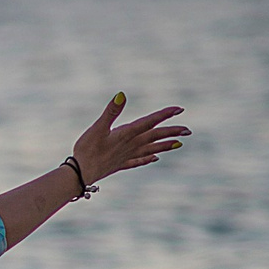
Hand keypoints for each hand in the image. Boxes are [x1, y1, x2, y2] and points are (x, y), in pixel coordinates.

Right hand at [71, 92, 190, 184]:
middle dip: (171, 132)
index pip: (149, 122)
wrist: (80, 173)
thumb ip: (111, 112)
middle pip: (154, 137)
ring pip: (150, 149)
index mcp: (126, 134)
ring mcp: (126, 156)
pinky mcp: (119, 164)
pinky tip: (155, 158)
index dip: (164, 114)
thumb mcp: (97, 128)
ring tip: (179, 143)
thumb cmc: (86, 150)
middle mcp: (130, 145)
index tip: (179, 109)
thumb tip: (122, 95)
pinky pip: (138, 161)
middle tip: (188, 130)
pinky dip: (148, 159)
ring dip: (165, 146)